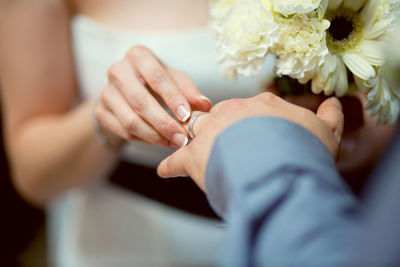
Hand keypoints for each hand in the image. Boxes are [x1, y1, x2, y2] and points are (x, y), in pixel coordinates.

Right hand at [94, 45, 211, 147]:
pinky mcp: (100, 112)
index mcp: (138, 55)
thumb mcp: (174, 80)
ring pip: (131, 120)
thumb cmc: (155, 83)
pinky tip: (160, 142)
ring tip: (174, 142)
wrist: (125, 92)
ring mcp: (106, 92)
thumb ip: (189, 91)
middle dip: (164, 123)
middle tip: (182, 138)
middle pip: (141, 101)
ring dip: (155, 136)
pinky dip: (145, 140)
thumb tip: (204, 105)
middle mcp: (118, 70)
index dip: (173, 98)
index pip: (157, 77)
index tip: (187, 116)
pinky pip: (124, 132)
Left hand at [157, 93, 343, 190]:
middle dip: (223, 128)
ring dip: (196, 140)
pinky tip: (164, 171)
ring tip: (195, 150)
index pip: (252, 109)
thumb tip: (333, 103)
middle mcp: (231, 113)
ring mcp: (210, 133)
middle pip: (222, 117)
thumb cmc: (302, 149)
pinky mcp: (194, 157)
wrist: (279, 166)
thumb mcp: (327, 132)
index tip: (255, 132)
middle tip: (228, 145)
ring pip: (197, 132)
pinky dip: (170, 166)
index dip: (252, 121)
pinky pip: (176, 161)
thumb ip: (330, 116)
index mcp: (260, 106)